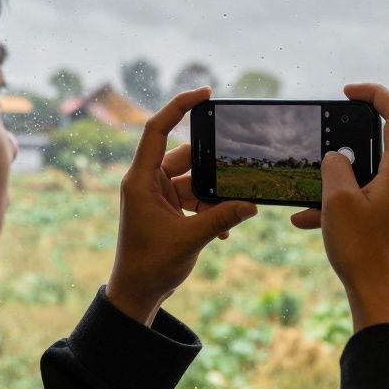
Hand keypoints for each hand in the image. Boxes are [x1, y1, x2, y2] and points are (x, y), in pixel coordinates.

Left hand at [107, 87, 256, 325]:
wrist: (137, 294)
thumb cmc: (150, 266)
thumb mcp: (190, 239)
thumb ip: (221, 218)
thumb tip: (252, 204)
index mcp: (141, 179)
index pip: (157, 129)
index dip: (178, 106)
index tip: (205, 94)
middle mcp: (147, 182)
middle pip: (185, 157)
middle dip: (212, 166)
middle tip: (238, 168)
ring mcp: (158, 195)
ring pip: (195, 180)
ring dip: (214, 195)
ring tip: (235, 207)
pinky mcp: (168, 209)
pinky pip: (196, 198)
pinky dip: (210, 209)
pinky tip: (224, 231)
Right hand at [290, 84, 388, 330]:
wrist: (381, 298)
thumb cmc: (363, 250)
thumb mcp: (338, 200)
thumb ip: (335, 166)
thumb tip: (338, 156)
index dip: (375, 94)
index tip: (348, 92)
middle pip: (381, 144)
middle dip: (346, 144)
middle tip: (321, 143)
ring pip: (367, 175)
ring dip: (336, 182)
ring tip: (306, 198)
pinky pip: (366, 199)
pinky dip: (340, 204)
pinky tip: (306, 220)